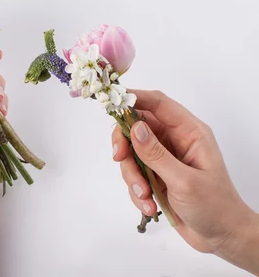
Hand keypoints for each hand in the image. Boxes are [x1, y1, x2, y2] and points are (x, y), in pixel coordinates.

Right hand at [112, 90, 258, 272]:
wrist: (221, 236)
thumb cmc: (214, 206)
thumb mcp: (184, 181)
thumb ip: (156, 154)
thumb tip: (134, 127)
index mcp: (190, 133)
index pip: (158, 104)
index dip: (134, 98)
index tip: (112, 104)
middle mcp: (175, 141)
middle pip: (136, 127)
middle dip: (125, 146)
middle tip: (119, 159)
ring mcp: (164, 158)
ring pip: (131, 154)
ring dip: (132, 177)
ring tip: (145, 197)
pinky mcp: (156, 175)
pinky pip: (134, 174)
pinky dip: (136, 191)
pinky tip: (150, 206)